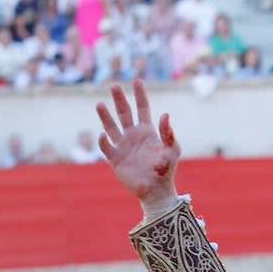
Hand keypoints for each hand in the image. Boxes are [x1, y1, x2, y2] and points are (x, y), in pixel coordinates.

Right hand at [96, 80, 180, 208]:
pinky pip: (106, 147)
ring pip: (111, 127)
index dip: (139, 95)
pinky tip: (102, 135)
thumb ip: (169, 133)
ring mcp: (123, 146)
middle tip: (114, 86)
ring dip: (105, 116)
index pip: (142, 108)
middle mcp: (133, 136)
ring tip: (100, 104)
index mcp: (147, 131)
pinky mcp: (115, 159)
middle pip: (124, 113)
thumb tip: (165, 114)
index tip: (136, 81)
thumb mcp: (172, 151)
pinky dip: (103, 141)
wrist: (156, 190)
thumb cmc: (166, 170)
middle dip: (119, 100)